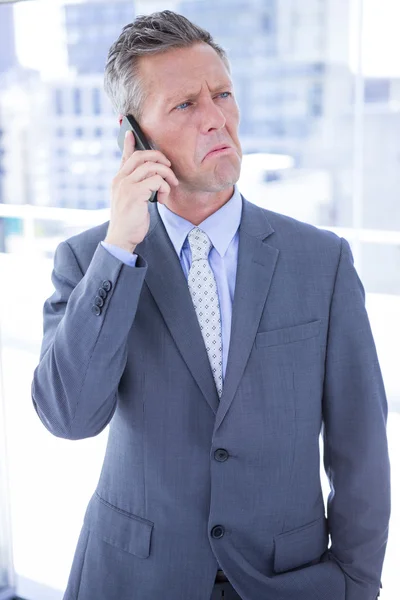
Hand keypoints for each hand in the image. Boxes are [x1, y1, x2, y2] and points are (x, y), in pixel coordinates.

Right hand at [105, 130, 178, 252]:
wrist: (122, 238)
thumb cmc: (130, 221)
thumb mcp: (131, 200)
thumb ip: (137, 187)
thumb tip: (153, 179)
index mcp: (118, 180)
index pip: (125, 157)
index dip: (129, 143)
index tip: (131, 132)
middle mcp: (120, 180)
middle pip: (141, 156)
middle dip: (159, 157)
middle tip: (169, 167)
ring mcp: (126, 185)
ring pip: (151, 166)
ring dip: (166, 174)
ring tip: (171, 186)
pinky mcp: (135, 194)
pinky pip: (156, 180)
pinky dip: (164, 187)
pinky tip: (163, 198)